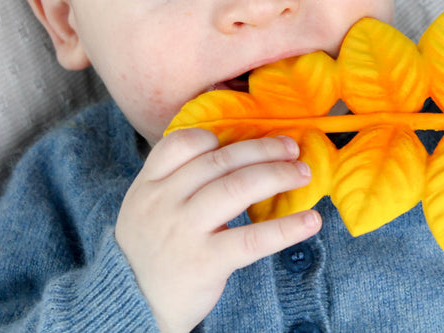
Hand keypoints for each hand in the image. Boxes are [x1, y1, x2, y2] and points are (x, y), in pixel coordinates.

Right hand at [115, 129, 320, 332]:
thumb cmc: (151, 251)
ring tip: (304, 174)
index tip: (243, 139)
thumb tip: (233, 154)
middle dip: (262, 150)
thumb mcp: (146, 208)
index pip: (181, 143)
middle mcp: (164, 202)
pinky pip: (252, 239)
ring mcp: (184, 230)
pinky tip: (310, 221)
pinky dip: (286, 227)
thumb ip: (175, 180)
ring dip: (278, 176)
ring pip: (237, 188)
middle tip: (292, 148)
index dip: (216, 137)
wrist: (133, 306)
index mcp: (148, 184)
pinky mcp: (206, 262)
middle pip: (220, 161)